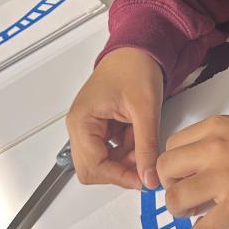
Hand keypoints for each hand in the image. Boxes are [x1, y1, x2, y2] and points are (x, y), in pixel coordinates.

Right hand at [66, 48, 163, 189]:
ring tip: (145, 142)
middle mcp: (80, 126)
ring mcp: (89, 126)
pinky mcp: (100, 126)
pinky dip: (127, 149)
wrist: (138, 47)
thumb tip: (149, 178)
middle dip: (120, 170)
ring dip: (125, 159)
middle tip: (144, 164)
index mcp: (82, 121)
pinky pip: (110, 149)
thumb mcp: (145, 109)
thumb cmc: (135, 66)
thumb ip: (147, 146)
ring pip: (103, 161)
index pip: (94, 166)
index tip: (143, 181)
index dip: (119, 177)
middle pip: (93, 168)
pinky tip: (140, 136)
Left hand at [156, 116, 228, 228]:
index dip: (174, 164)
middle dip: (169, 185)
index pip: (170, 148)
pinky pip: (202, 228)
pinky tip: (208, 228)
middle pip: (165, 171)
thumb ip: (212, 141)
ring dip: (180, 211)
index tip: (182, 174)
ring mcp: (224, 179)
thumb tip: (191, 165)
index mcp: (213, 128)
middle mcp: (213, 151)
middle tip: (184, 193)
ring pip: (175, 201)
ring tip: (193, 212)